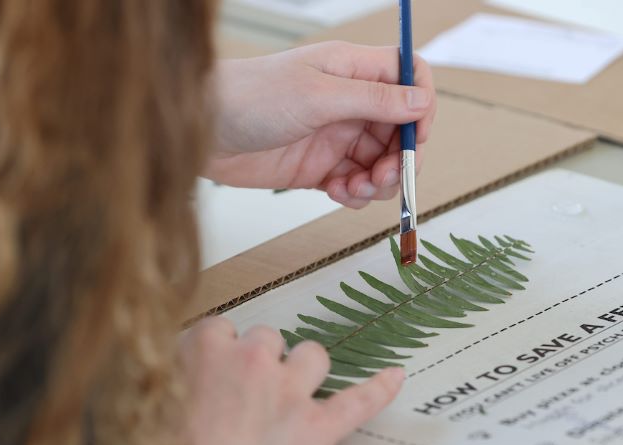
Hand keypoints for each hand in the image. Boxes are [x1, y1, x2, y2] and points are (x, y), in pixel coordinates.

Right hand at [178, 317, 403, 444]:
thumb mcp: (147, 407)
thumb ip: (170, 378)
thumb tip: (177, 372)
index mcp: (205, 351)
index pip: (220, 330)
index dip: (221, 353)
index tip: (216, 372)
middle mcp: (251, 362)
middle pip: (267, 339)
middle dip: (261, 361)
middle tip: (249, 394)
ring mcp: (289, 393)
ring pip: (311, 355)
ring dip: (305, 369)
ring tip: (296, 390)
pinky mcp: (316, 428)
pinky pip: (359, 400)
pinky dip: (379, 389)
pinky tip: (395, 377)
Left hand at [204, 41, 436, 208]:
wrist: (201, 131)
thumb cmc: (249, 97)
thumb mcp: (317, 96)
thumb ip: (373, 100)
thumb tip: (421, 101)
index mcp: (352, 71)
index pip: (408, 79)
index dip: (421, 107)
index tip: (417, 136)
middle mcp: (349, 103)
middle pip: (400, 130)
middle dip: (401, 157)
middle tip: (383, 176)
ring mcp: (335, 137)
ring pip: (381, 162)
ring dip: (378, 182)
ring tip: (354, 188)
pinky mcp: (319, 168)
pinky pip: (355, 185)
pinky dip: (355, 194)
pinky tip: (337, 193)